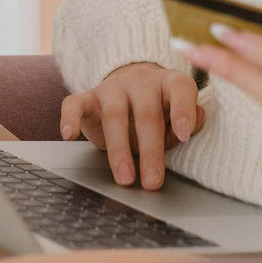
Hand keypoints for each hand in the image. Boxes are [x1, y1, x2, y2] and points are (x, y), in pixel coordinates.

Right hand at [60, 62, 204, 189]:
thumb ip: (190, 120)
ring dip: (119, 150)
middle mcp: (141, 81)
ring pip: (114, 116)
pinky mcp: (87, 97)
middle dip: (150, 151)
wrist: (129, 90)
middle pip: (146, 114)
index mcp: (169, 82)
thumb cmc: (160, 111)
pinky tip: (69, 135)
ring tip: (125, 178)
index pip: (180, 90)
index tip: (184, 135)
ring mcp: (112, 88)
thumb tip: (192, 128)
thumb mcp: (178, 116)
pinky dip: (69, 118)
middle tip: (152, 181)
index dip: (183, 111)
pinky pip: (74, 104)